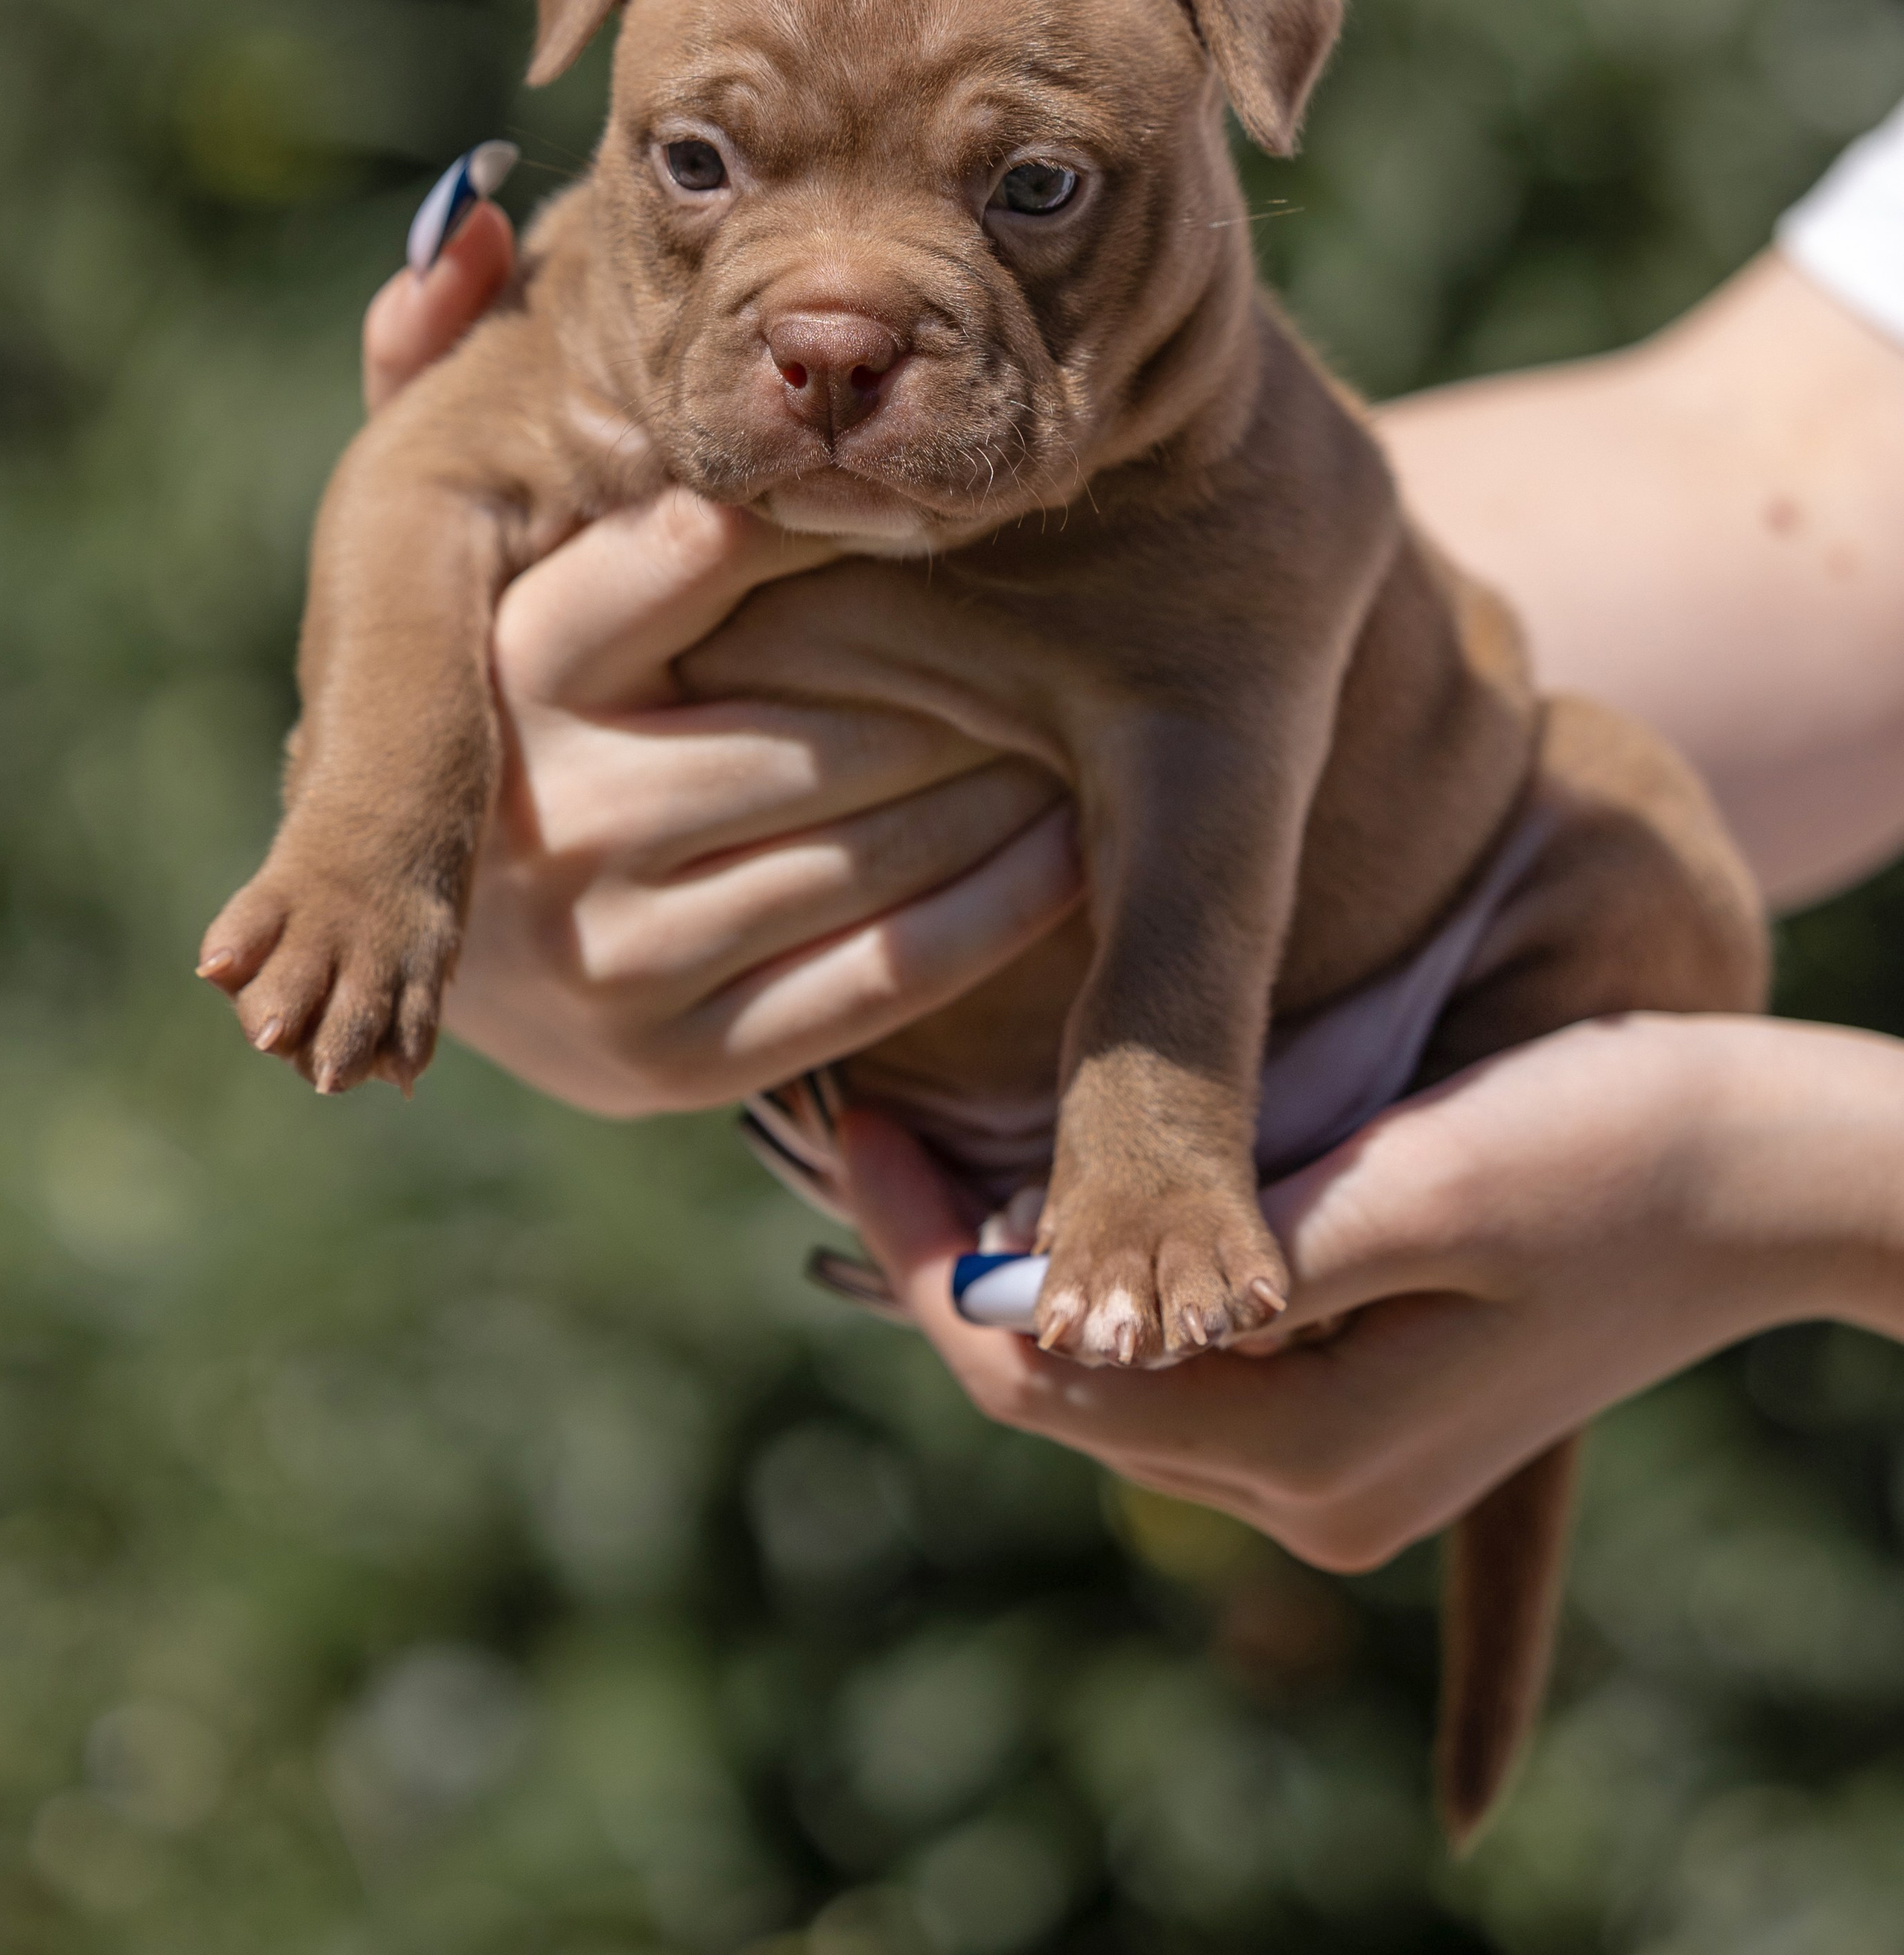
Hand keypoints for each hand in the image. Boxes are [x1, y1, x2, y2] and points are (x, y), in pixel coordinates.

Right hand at [360, 207, 1084, 1113]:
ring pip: (878, 840)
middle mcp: (543, 825)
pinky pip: (887, 971)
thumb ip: (447, 369)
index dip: (833, 506)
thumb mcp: (452, 527)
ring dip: (1011, 769)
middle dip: (963, 656)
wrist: (472, 944)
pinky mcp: (674, 1063)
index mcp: (495, 674)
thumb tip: (476, 217)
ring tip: (1094, 700)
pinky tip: (1075, 836)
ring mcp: (607, 962)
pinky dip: (1001, 900)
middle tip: (1081, 606)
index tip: (931, 467)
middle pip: (828, 715)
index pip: (695, 553)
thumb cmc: (509, 677)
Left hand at [837, 1013, 1903, 1567]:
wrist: (1764, 1173)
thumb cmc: (1609, 1151)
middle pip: (1051, 1389)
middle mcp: (1305, 1496)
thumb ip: (1224, 1257)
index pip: (1033, 1380)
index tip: (844, 1124)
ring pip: (1101, 1375)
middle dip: (938, 1259)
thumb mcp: (1417, 1184)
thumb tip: (1027, 1307)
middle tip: (846, 1113)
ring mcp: (1332, 1466)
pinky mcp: (1354, 1407)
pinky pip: (1173, 1359)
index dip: (916, 1257)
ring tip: (916, 1129)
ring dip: (1009, 1264)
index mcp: (1310, 1458)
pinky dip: (1094, 1276)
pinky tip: (1045, 1176)